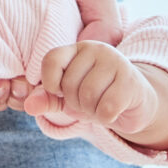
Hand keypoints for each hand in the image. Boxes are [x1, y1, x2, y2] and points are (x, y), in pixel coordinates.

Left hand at [27, 44, 167, 149]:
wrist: (137, 103)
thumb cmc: (98, 97)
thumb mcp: (68, 98)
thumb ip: (47, 99)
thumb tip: (29, 106)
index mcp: (77, 49)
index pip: (51, 60)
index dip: (50, 84)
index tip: (62, 91)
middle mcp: (97, 49)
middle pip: (69, 85)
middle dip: (75, 104)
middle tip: (89, 102)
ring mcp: (116, 62)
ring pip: (87, 97)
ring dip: (91, 112)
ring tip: (101, 106)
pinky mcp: (131, 81)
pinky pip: (105, 109)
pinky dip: (106, 118)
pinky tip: (114, 111)